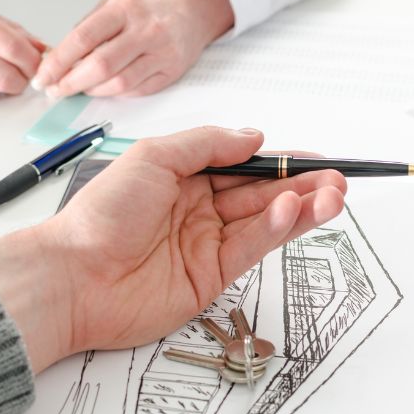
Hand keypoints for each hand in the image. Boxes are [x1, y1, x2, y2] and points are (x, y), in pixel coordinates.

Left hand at [0, 127, 345, 372]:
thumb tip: (254, 136)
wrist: (74, 277)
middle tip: (338, 179)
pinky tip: (292, 212)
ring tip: (333, 196)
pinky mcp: (212, 276)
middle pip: (262, 193)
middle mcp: (201, 208)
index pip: (245, 165)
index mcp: (185, 176)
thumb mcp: (153, 157)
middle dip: (302, 185)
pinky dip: (275, 230)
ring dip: (300, 208)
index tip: (317, 157)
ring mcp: (208, 243)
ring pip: (264, 221)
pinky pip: (251, 247)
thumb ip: (207, 144)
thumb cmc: (102, 212)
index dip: (282, 162)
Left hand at [34, 0, 232, 97]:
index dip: (58, 62)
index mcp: (125, 8)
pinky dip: (116, 92)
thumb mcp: (116, 0)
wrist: (197, 6)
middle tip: (54, 90)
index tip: (42, 77)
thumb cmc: (153, 3)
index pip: (83, 39)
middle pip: (100, 66)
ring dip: (93, 91)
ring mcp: (162, 53)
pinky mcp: (172, 71)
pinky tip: (106, 87)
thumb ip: (89, 27)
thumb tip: (61, 57)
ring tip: (79, 88)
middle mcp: (145, 31)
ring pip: (119, 83)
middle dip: (71, 83)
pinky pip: (138, 91)